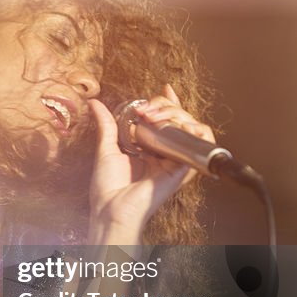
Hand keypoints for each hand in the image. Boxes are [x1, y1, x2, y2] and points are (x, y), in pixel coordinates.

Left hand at [86, 84, 213, 241]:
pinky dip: (198, 131)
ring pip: (192, 128)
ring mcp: (176, 160)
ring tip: (157, 117)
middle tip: (145, 110)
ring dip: (179, 115)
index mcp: (150, 148)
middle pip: (179, 119)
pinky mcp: (183, 168)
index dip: (169, 103)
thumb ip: (106, 125)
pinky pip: (201, 145)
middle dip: (166, 106)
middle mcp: (165, 153)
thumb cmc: (108, 187)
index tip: (164, 88)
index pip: (166, 120)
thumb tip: (95, 103)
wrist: (112, 208)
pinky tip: (184, 125)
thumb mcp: (106, 148)